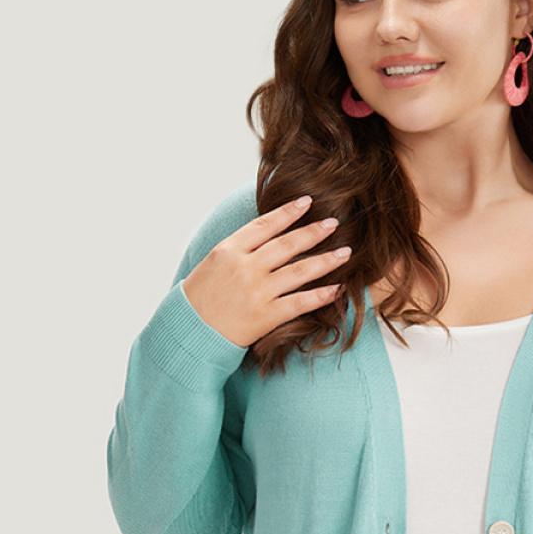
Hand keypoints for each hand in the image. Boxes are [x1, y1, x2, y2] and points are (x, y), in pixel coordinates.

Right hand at [181, 193, 351, 347]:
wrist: (187, 332)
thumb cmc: (199, 298)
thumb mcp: (213, 263)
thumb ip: (239, 249)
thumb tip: (267, 234)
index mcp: (229, 249)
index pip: (264, 225)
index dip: (288, 212)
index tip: (307, 202)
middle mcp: (245, 267)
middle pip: (287, 245)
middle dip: (314, 232)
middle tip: (334, 222)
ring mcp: (257, 291)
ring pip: (299, 271)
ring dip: (325, 261)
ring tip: (345, 253)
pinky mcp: (265, 316)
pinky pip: (299, 302)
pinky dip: (320, 295)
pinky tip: (337, 289)